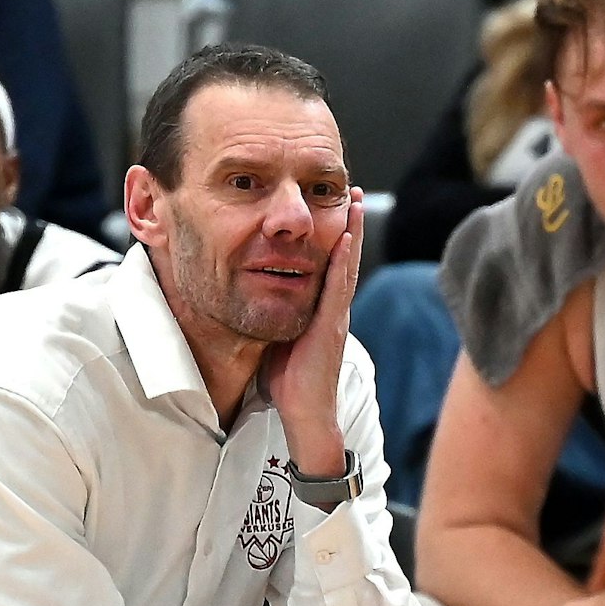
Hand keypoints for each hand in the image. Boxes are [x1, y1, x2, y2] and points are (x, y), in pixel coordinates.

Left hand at [264, 187, 363, 467]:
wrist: (303, 414)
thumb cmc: (289, 383)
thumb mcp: (278, 338)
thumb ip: (275, 316)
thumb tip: (253, 295)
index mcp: (320, 311)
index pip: (330, 264)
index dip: (335, 235)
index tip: (334, 205)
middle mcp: (332, 309)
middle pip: (342, 257)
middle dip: (348, 223)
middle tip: (349, 191)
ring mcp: (334, 316)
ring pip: (345, 265)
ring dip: (350, 231)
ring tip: (351, 201)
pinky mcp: (330, 326)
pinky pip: (338, 285)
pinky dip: (343, 259)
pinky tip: (344, 236)